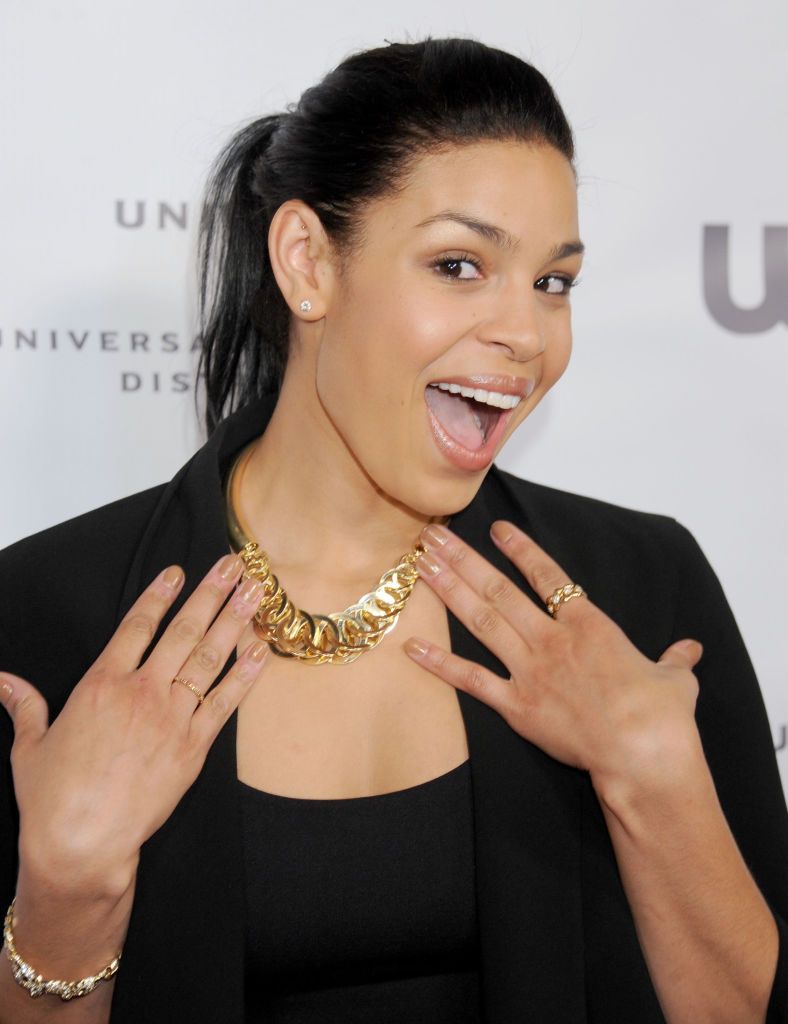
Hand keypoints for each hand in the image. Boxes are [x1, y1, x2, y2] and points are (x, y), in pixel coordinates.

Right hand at [0, 554, 268, 899]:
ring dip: (234, 620)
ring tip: (255, 592)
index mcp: (101, 685)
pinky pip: (225, 702)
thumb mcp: (30, 745)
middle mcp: (141, 692)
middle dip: (210, 593)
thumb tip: (2, 681)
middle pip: (183, 630)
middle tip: (233, 565)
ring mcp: (171, 717)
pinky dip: (245, 675)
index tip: (178, 571)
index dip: (159, 595)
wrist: (82, 843)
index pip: (137, 626)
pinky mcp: (193, 746)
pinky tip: (260, 650)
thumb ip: (25, 705)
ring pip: (209, 658)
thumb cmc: (52, 799)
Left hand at [404, 521, 703, 790]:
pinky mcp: (518, 706)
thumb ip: (673, 660)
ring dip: (449, 591)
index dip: (519, 550)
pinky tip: (413, 645)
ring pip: (481, 622)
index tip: (495, 529)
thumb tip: (689, 650)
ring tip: (422, 566)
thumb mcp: (675, 679)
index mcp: (588, 625)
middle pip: (499, 590)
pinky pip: (472, 680)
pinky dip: (441, 663)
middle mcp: (552, 640)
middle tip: (433, 537)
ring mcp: (530, 671)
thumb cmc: (661, 715)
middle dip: (463, 560)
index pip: (547, 576)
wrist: (644, 753)